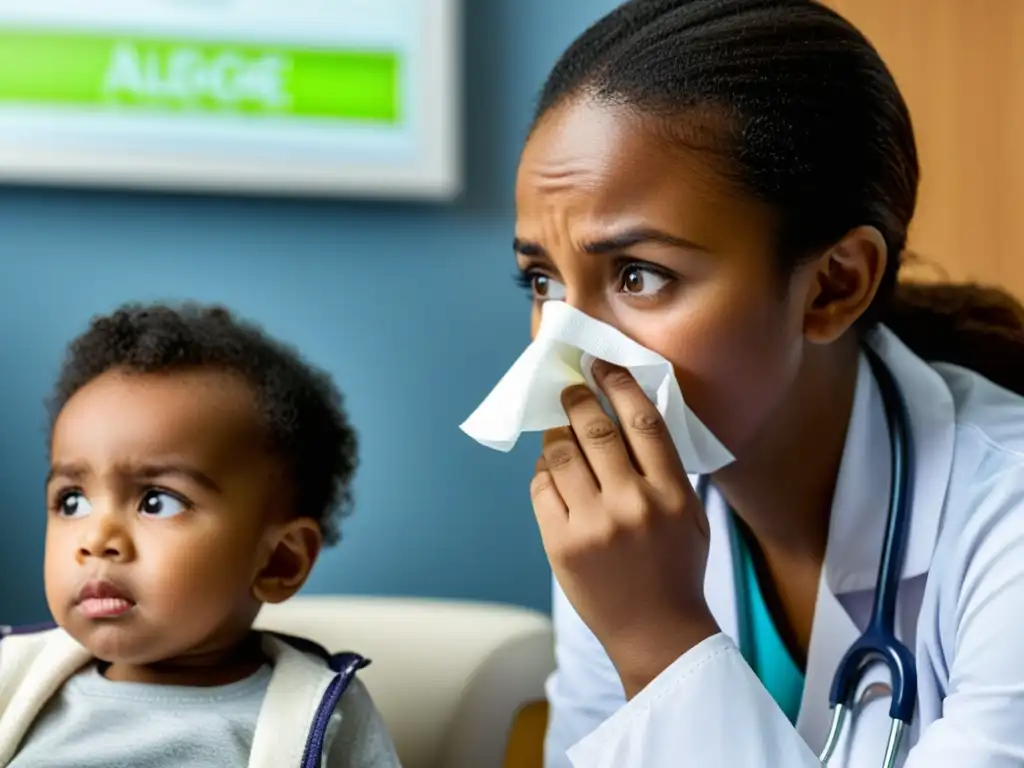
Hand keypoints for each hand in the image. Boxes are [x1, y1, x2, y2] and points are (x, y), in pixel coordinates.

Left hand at [531, 360, 719, 697]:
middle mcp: (632, 504)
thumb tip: (631, 413)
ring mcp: (594, 525)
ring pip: (560, 453)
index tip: (602, 364)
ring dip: (555, 433)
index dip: (619, 384)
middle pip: (594, 429)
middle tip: (570, 387)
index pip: (642, 421)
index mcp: (671, 493)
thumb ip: (665, 468)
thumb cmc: (676, 567)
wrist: (657, 632)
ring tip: (558, 428)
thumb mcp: (689, 515)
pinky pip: (542, 487)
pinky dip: (544, 471)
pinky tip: (552, 470)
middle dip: (577, 399)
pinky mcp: (562, 544)